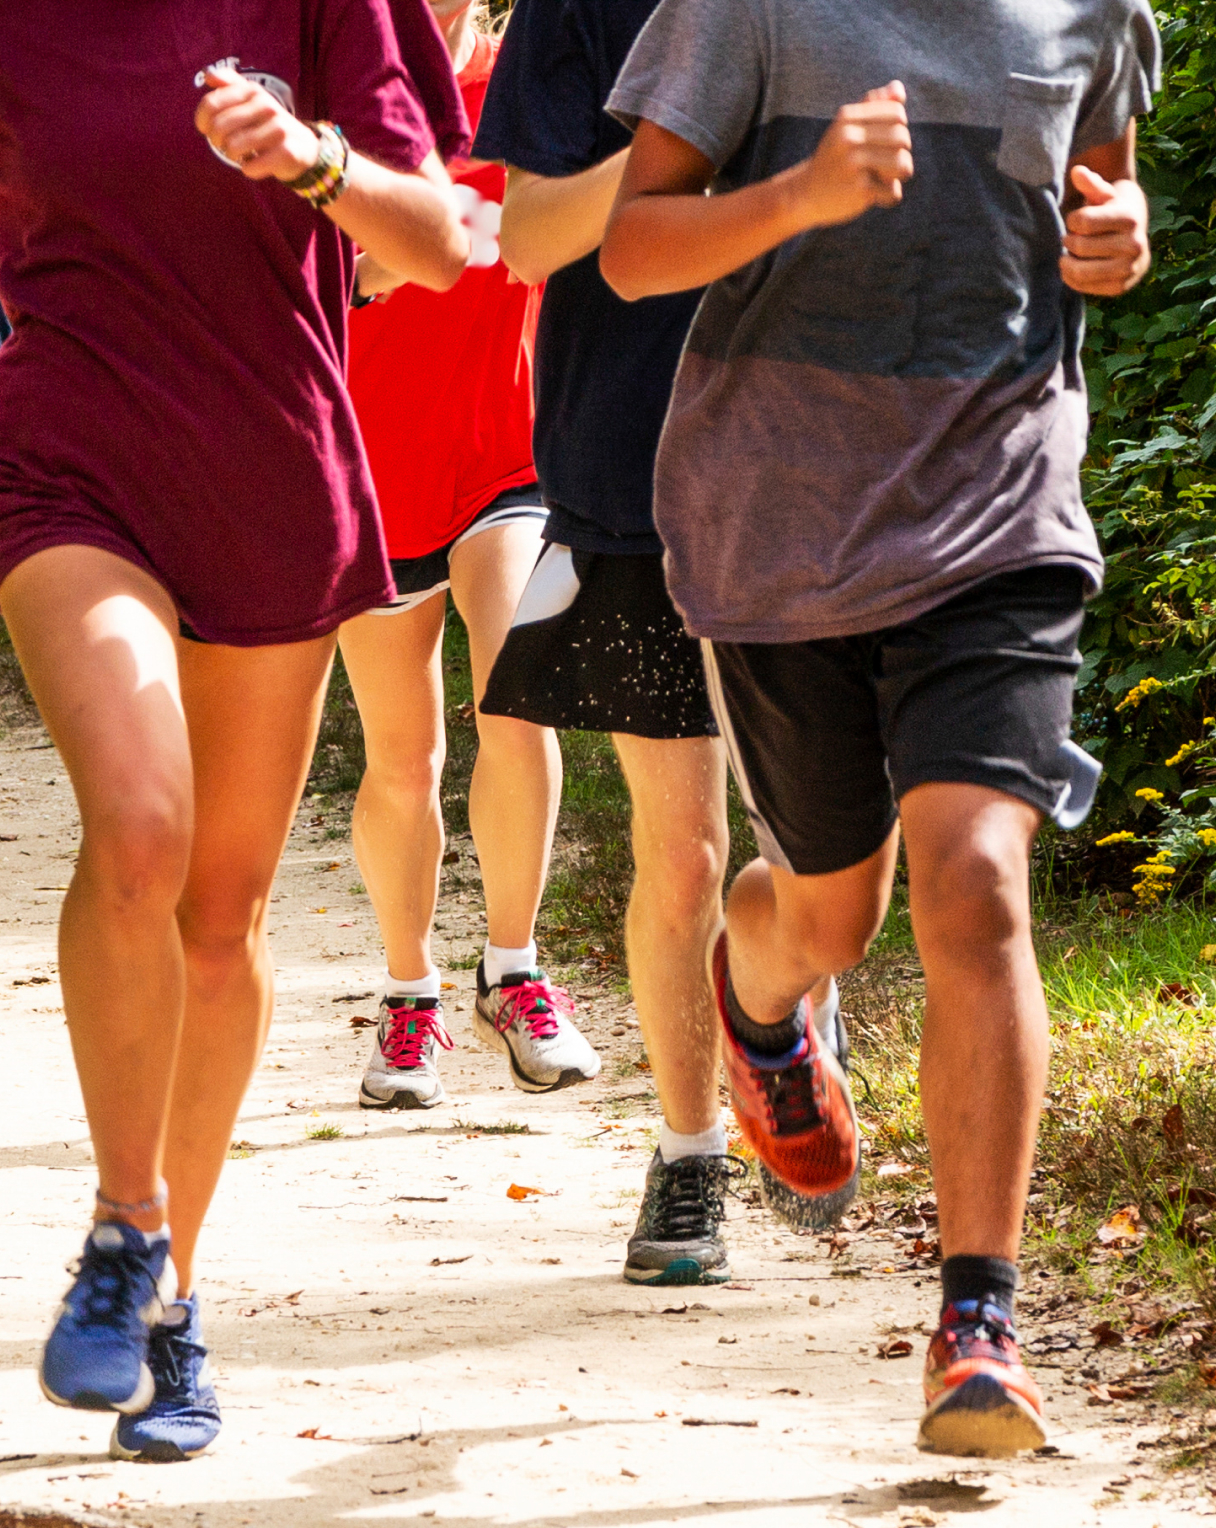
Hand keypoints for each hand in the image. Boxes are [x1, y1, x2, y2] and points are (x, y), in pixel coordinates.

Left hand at [194, 66, 319, 181]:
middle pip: (220, 127)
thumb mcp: (251, 98)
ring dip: (231, 155)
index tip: (206, 129)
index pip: (211, 104)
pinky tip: (254, 164)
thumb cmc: (267, 123)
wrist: (303, 146)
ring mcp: (279, 128)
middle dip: (216, 140)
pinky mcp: (287, 152)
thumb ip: (229, 83)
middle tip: (224, 145)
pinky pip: (251, 166)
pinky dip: (248, 169)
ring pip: (233, 147)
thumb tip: (208, 75)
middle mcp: (267, 106)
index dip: (202, 120)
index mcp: (252, 90)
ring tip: (239, 154)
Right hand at [784, 81, 912, 228]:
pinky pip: (893, 192)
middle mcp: (849, 138)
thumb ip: (872, 105)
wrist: (804, 194)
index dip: (900, 127)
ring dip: (901, 173)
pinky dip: (889, 196)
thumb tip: (899, 88)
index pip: (896, 112)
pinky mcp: (858, 189)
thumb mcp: (846, 127)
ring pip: (902, 164)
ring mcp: (853, 164)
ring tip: (888, 178)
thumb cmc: (833, 158)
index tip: (887, 141)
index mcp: (847, 118)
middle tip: (888, 163)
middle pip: (902, 137)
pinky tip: (876, 195)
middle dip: (902, 151)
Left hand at [1060, 165, 1149, 295]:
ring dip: (1066, 262)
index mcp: (1130, 218)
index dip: (1072, 220)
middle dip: (1069, 241)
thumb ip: (1090, 184)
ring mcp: (1129, 269)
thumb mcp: (1104, 194)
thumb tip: (1077, 171)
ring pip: (1080, 271)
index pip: (1082, 222)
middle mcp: (1134, 245)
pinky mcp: (1120, 288)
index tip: (1075, 220)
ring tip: (1067, 254)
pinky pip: (1083, 287)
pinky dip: (1070, 278)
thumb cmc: (1113, 210)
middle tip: (1070, 238)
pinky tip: (1072, 267)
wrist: (1135, 237)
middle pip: (1079, 247)